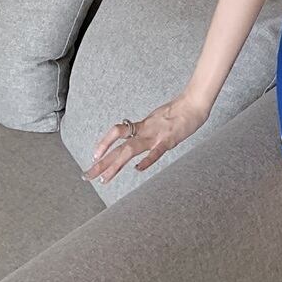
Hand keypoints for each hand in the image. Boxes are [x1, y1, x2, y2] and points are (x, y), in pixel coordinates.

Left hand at [81, 89, 210, 184]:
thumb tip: (139, 134)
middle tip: (87, 175)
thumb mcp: (158, 119)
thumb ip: (148, 128)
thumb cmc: (179, 111)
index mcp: (143, 126)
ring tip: (103, 178)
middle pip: (119, 147)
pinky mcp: (169, 140)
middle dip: (102, 162)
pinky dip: (146, 160)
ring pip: (130, 150)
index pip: (117, 132)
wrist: (194, 102)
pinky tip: (137, 169)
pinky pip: (156, 151)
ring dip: (115, 165)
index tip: (94, 156)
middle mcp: (146, 131)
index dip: (104, 143)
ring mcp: (156, 136)